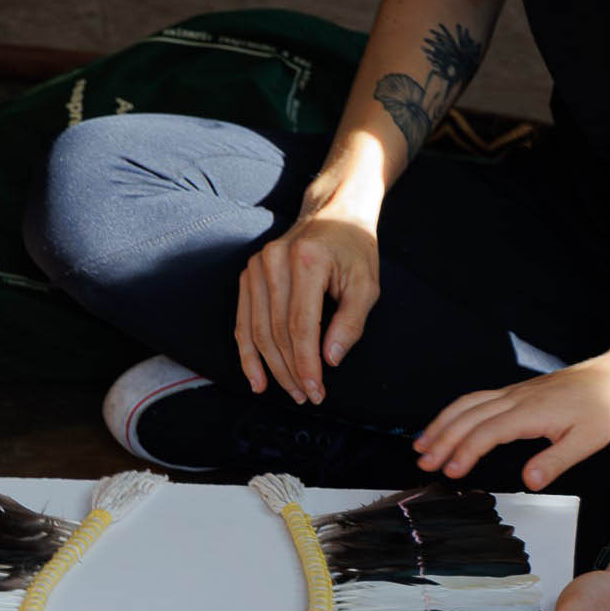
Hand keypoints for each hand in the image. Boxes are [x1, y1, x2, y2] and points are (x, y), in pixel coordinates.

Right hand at [234, 205, 379, 403]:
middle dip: (291, 370)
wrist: (333, 213)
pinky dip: (247, 353)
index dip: (306, 364)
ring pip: (257, 330)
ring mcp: (256, 265)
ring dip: (271, 368)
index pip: (300, 325)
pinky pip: (243, 321)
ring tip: (289, 392)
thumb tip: (330, 360)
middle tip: (307, 397)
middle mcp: (274, 260)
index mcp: (306, 260)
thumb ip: (351, 322)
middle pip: (276, 331)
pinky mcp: (248, 274)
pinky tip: (256, 378)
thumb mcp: (366, 284)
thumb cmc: (354, 250)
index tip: (316, 391)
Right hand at [415, 330, 609, 489]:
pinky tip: (447, 425)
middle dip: (441, 439)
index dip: (465, 452)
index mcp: (530, 412)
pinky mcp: (515, 392)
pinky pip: (476, 399)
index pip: (486, 433)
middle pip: (468, 417)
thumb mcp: (587, 441)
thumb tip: (528, 481)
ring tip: (421, 445)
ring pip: (467, 404)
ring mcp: (513, 392)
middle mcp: (515, 398)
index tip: (450, 471)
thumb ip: (555, 461)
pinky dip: (455, 412)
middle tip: (423, 463)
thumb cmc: (603, 409)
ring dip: (442, 423)